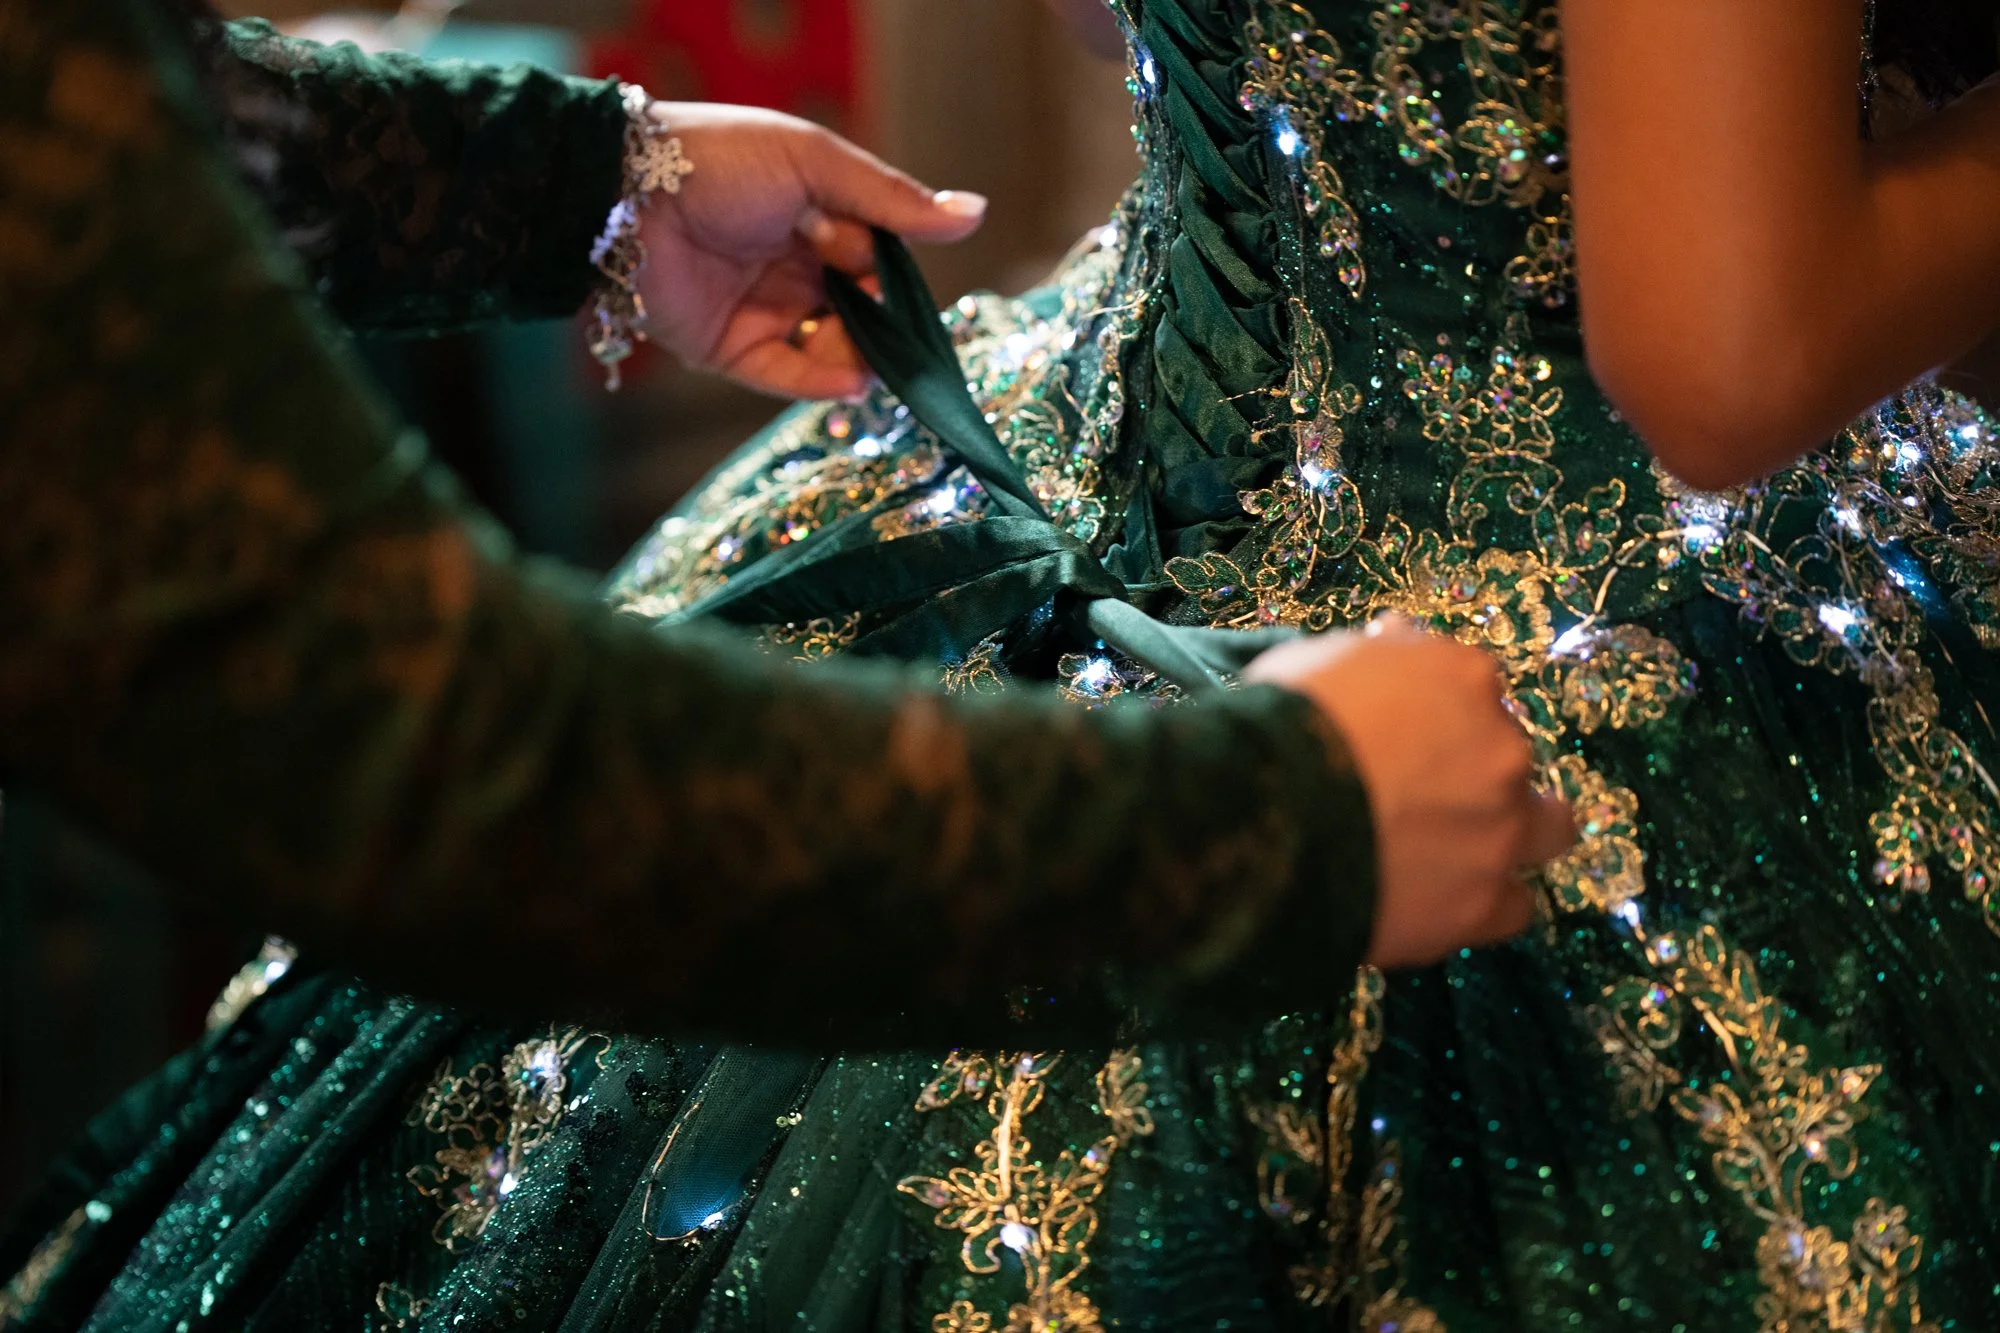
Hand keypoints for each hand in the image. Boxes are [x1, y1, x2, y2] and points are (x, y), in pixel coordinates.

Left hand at [634, 103, 987, 399]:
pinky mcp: (730, 350)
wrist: (624, 195)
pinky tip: (851, 382)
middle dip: (881, 319)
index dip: (891, 269)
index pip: (875, 255)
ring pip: (830, 347)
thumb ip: (890, 200)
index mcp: (812, 213)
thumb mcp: (815, 165)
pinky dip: (820, 383)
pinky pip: (786, 375)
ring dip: (858, 356)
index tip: (893, 273)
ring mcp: (762, 310)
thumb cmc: (720, 161)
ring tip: (875, 361)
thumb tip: (974, 215)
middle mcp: (790, 265)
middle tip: (891, 324)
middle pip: (859, 307)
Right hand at [1244, 617, 1576, 969]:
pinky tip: (1444, 902)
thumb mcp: (1322, 657)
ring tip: (1464, 850)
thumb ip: (1374, 654)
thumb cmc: (1285, 723)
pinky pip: (1512, 906)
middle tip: (1428, 788)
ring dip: (1518, 832)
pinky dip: (1484, 902)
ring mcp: (1501, 828)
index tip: (1403, 724)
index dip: (1436, 707)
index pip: (1474, 684)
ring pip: (1549, 829)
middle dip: (1482, 768)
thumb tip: (1392, 639)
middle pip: (1514, 754)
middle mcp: (1503, 749)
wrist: (1272, 816)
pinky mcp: (1483, 902)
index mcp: (1464, 678)